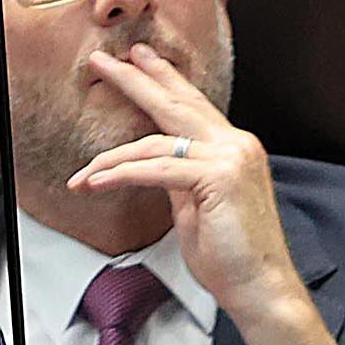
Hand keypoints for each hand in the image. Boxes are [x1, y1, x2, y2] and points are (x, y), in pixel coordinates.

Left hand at [65, 43, 344, 344]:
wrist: (260, 285)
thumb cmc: (231, 255)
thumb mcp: (197, 207)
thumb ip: (180, 179)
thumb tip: (152, 165)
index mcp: (236, 148)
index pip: (193, 106)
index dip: (165, 80)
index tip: (140, 59)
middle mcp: (237, 144)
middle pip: (177, 105)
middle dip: (137, 80)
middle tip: (105, 60)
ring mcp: (231, 158)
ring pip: (157, 142)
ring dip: (111, 157)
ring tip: (84, 171)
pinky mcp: (218, 178)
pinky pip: (157, 170)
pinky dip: (122, 174)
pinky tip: (96, 181)